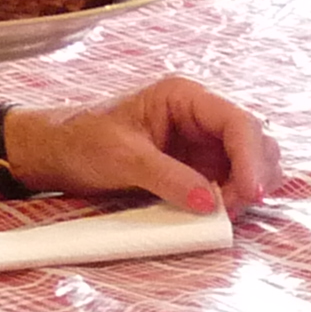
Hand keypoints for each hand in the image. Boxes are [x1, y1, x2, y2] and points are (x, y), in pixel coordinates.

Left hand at [10, 78, 283, 213]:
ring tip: (225, 213)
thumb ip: (167, 177)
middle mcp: (203, 118)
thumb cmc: (81, 141)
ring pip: (252, 163)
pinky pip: (232, 182)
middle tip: (236, 209)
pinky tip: (220, 212)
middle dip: (254, 175)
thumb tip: (210, 203)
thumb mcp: (121, 157)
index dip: (252, 158)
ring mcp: (204, 145)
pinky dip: (235, 199)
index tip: (252, 193)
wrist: (54, 154)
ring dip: (248, 189)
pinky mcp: (199, 169)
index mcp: (186, 98)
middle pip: (256, 142)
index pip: (238, 123)